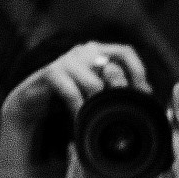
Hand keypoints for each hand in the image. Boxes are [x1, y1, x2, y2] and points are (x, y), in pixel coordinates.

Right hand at [2, 40, 150, 132]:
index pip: (125, 52)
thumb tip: (147, 99)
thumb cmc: (68, 97)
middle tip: (124, 115)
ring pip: (94, 84)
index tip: (144, 94)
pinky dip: (79, 111)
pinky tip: (80, 125)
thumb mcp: (94, 92)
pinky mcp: (51, 73)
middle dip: (120, 94)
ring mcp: (68, 60)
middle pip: (112, 68)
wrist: (31, 101)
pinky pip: (72, 94)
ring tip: (101, 126)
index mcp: (98, 51)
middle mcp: (85, 51)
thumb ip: (114, 91)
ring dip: (99, 108)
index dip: (137, 70)